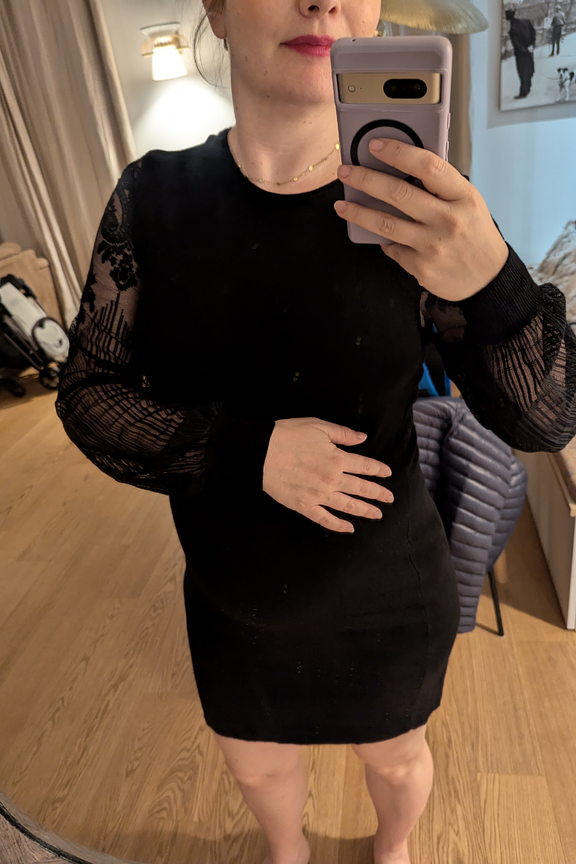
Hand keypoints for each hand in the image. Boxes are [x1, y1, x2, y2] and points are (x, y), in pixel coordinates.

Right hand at [262, 417, 393, 533]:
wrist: (260, 453)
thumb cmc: (288, 435)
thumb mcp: (318, 426)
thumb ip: (342, 433)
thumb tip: (362, 438)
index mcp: (337, 459)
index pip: (365, 466)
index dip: (378, 470)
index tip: (387, 474)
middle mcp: (332, 479)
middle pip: (361, 488)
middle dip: (378, 493)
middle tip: (390, 498)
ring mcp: (319, 495)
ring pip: (348, 506)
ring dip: (365, 510)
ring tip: (377, 514)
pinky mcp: (304, 506)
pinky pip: (325, 519)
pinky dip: (339, 525)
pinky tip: (349, 528)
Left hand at [334, 137, 509, 303]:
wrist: (488, 279)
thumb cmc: (475, 235)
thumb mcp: (469, 203)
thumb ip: (441, 187)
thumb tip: (401, 168)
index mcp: (463, 196)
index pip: (428, 166)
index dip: (398, 152)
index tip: (375, 145)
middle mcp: (447, 219)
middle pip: (398, 193)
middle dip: (365, 179)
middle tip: (345, 171)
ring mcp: (433, 245)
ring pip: (386, 223)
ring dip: (358, 212)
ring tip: (342, 205)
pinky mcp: (421, 266)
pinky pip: (392, 248)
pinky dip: (383, 240)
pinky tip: (377, 235)